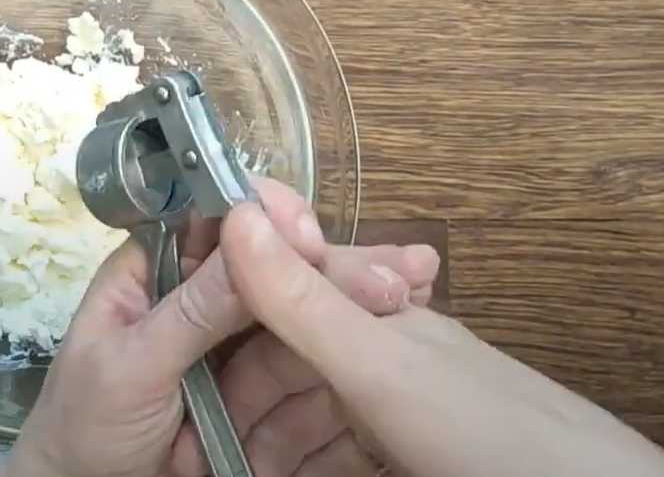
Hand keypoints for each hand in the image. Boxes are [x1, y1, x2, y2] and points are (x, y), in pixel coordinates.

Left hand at [0, 179, 441, 476]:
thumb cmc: (84, 428)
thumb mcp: (130, 367)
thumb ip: (190, 312)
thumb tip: (248, 241)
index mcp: (153, 272)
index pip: (214, 221)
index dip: (264, 216)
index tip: (308, 231)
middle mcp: (202, 297)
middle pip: (274, 263)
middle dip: (331, 260)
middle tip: (393, 268)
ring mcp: (235, 345)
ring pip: (300, 311)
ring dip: (354, 299)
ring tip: (411, 292)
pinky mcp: (262, 392)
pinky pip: (308, 366)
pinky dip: (351, 353)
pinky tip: (399, 336)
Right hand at [218, 202, 663, 476]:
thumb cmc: (492, 432)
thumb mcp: (380, 363)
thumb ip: (304, 298)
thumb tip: (236, 211)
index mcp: (377, 313)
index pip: (280, 286)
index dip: (225, 303)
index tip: (171, 330)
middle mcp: (382, 357)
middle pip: (285, 361)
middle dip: (233, 388)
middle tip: (186, 427)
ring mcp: (393, 418)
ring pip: (303, 417)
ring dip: (258, 435)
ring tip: (212, 459)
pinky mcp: (398, 464)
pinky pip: (330, 458)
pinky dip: (296, 464)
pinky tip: (267, 472)